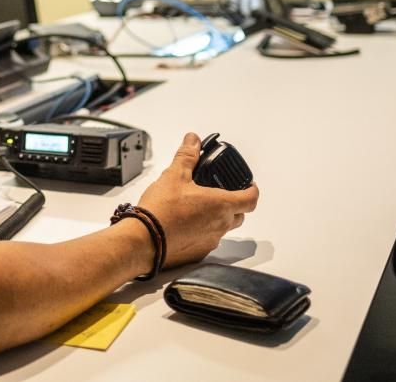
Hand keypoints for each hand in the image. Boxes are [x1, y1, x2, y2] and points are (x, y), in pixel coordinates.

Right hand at [134, 132, 258, 267]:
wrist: (143, 241)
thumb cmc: (161, 210)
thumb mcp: (174, 175)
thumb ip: (187, 156)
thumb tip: (193, 140)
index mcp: (220, 205)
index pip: (251, 199)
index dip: (252, 190)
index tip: (248, 185)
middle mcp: (220, 226)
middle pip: (240, 215)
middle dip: (235, 204)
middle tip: (221, 193)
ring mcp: (209, 242)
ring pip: (223, 229)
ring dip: (217, 218)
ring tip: (198, 207)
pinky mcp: (197, 254)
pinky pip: (207, 241)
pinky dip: (202, 231)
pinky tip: (185, 224)